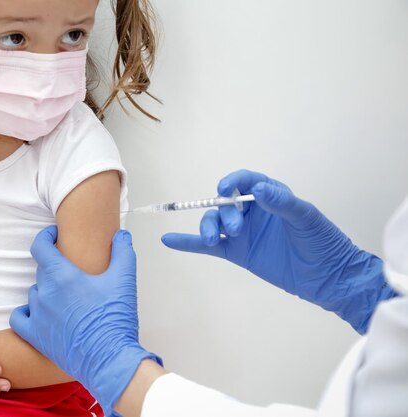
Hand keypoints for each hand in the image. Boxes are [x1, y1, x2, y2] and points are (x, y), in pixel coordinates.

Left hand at [10, 226, 161, 416]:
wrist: (110, 359)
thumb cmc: (115, 321)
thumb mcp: (124, 280)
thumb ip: (123, 251)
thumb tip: (121, 235)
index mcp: (63, 276)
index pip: (40, 247)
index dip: (45, 237)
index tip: (52, 235)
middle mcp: (46, 293)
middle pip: (42, 270)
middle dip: (56, 267)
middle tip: (72, 272)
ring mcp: (38, 315)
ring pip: (34, 293)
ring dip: (47, 291)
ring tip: (65, 297)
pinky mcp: (35, 335)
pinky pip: (19, 317)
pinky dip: (26, 312)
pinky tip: (38, 312)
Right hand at [161, 169, 396, 333]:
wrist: (327, 278)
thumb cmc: (322, 242)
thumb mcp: (305, 218)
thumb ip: (282, 203)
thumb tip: (258, 189)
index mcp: (270, 196)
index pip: (246, 181)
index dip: (232, 182)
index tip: (224, 190)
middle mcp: (253, 212)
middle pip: (225, 204)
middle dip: (224, 213)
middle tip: (236, 229)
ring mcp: (243, 233)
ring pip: (214, 223)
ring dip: (207, 228)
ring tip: (213, 240)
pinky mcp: (237, 253)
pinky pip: (209, 246)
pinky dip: (189, 243)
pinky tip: (168, 239)